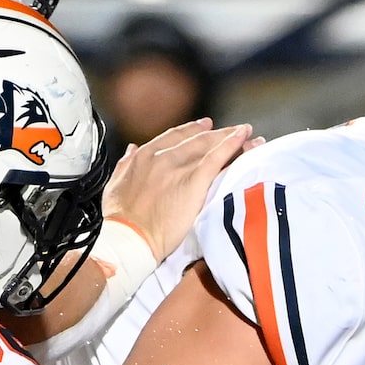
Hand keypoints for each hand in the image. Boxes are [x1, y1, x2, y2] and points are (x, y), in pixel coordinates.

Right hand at [103, 118, 261, 263]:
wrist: (130, 237)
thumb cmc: (120, 220)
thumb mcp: (115, 186)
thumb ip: (126, 165)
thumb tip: (132, 149)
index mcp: (145, 157)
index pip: (174, 137)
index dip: (191, 131)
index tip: (205, 126)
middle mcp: (163, 156)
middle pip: (196, 140)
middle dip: (217, 134)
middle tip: (233, 130)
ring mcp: (179, 167)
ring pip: (210, 146)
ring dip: (232, 138)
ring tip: (249, 135)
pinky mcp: (195, 181)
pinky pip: (218, 157)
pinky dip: (233, 144)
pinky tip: (246, 137)